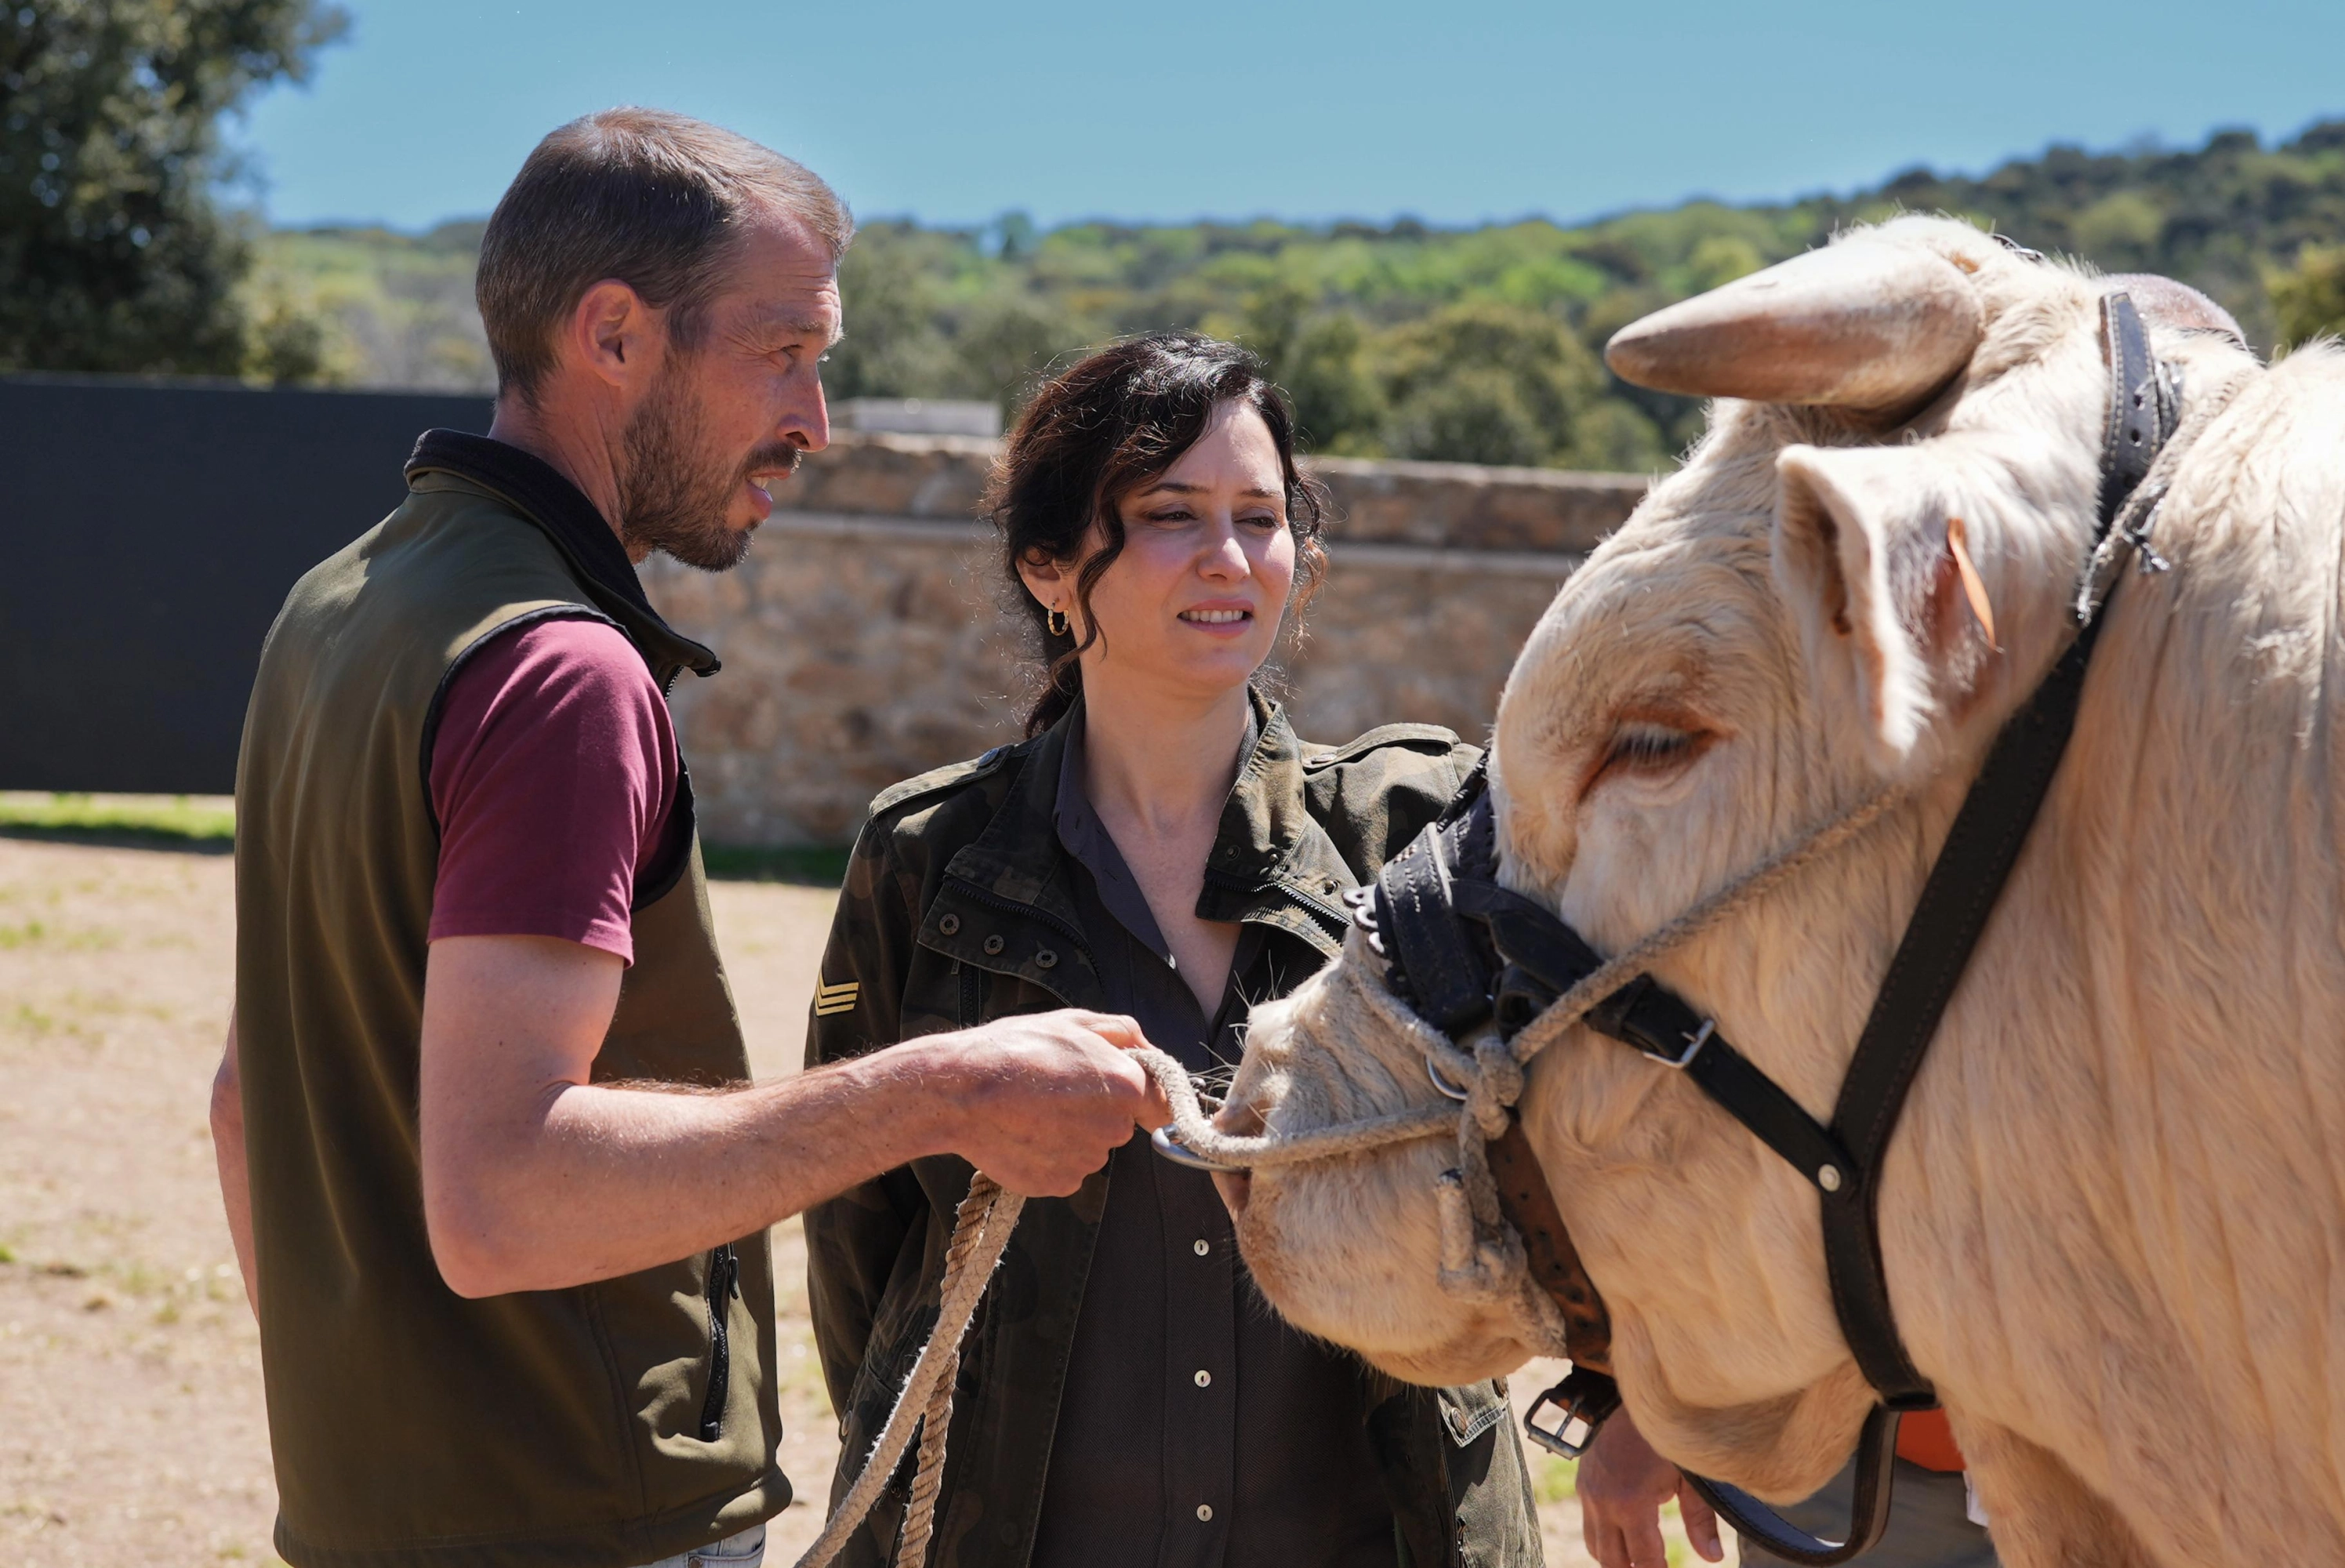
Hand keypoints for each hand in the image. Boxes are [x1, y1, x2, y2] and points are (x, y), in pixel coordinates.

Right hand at [917, 1010, 1173, 1196]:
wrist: (959, 1093)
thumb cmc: (1014, 1050)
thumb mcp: (1072, 1022)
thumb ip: (1123, 1032)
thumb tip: (1149, 1050)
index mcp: (1126, 1086)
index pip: (1160, 1102)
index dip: (1141, 1095)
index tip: (1120, 1091)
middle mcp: (1115, 1129)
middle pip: (1121, 1124)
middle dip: (1098, 1109)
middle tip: (1056, 1089)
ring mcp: (1087, 1160)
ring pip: (1092, 1147)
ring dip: (1071, 1133)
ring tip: (1033, 1110)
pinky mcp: (1059, 1184)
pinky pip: (1066, 1169)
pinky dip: (1050, 1155)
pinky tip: (1024, 1133)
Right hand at [1578, 1408, 1722, 1567]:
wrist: (1631, 1400)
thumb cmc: (1667, 1437)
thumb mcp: (1689, 1477)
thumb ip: (1700, 1520)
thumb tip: (1712, 1557)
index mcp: (1631, 1504)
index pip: (1644, 1561)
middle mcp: (1603, 1503)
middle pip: (1613, 1562)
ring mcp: (1589, 1493)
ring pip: (1596, 1548)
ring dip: (1616, 1560)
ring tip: (1640, 1564)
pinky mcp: (1584, 1484)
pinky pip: (1589, 1526)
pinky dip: (1605, 1540)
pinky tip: (1627, 1539)